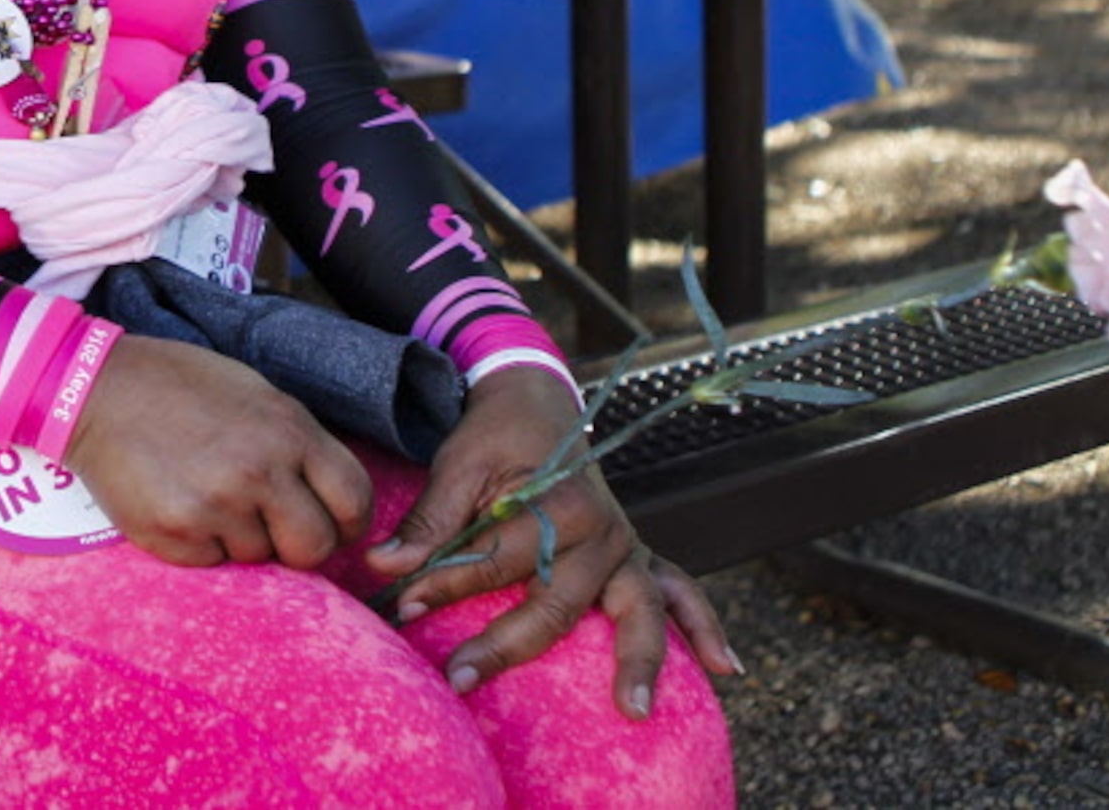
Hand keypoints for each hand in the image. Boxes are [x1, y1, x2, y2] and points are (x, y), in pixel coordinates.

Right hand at [62, 335, 372, 569]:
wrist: (96, 390)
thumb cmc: (181, 387)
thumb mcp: (257, 395)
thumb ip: (298, 445)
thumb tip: (333, 501)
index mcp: (288, 432)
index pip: (354, 502)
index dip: (346, 521)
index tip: (327, 520)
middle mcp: (258, 472)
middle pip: (316, 547)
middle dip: (297, 543)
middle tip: (268, 522)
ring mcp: (215, 507)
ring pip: (260, 558)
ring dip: (241, 537)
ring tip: (207, 494)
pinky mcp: (175, 535)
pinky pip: (212, 564)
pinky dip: (201, 544)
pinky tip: (180, 504)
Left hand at [364, 367, 742, 714]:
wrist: (538, 400)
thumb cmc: (495, 436)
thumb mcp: (456, 465)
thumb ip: (428, 521)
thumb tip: (383, 567)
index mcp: (555, 500)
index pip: (495, 558)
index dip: (443, 582)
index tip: (400, 604)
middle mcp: (602, 528)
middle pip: (558, 601)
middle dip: (507, 644)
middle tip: (461, 678)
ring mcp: (627, 545)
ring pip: (637, 609)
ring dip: (637, 659)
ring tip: (631, 709)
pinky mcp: (637, 555)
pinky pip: (681, 591)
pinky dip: (704, 626)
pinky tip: (725, 667)